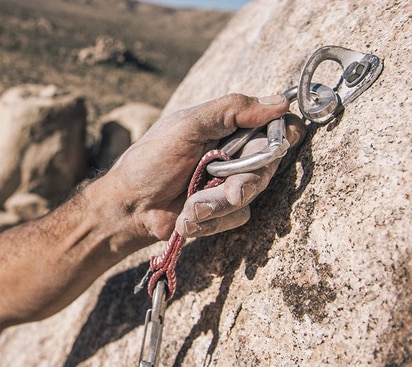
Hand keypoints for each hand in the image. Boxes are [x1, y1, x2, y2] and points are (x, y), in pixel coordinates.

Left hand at [105, 93, 305, 240]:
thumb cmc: (150, 160)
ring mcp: (229, 183)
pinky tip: (186, 219)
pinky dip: (210, 220)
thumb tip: (280, 101)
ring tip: (190, 208)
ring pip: (251, 194)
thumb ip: (231, 110)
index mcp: (227, 126)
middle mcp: (233, 153)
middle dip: (247, 181)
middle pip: (268, 163)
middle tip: (230, 193)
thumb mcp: (187, 126)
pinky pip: (237, 217)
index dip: (283, 133)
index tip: (281, 141)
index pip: (272, 124)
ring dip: (218, 204)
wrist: (128, 206)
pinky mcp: (222, 211)